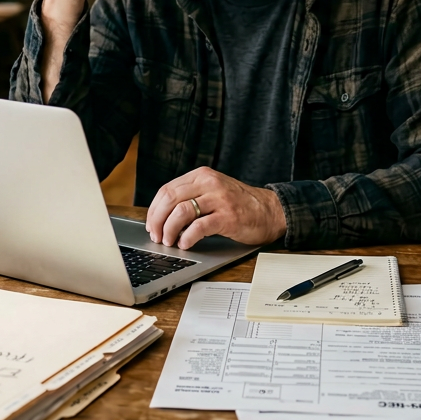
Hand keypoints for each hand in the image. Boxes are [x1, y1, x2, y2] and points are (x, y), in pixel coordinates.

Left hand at [145, 167, 287, 249]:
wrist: (270, 211)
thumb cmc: (239, 204)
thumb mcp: (213, 191)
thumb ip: (191, 197)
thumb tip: (162, 217)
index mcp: (202, 176)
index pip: (167, 190)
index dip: (154, 210)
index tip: (151, 224)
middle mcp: (209, 183)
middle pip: (170, 199)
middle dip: (157, 220)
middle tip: (156, 235)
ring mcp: (219, 199)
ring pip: (181, 212)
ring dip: (170, 230)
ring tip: (169, 241)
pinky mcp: (228, 217)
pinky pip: (199, 227)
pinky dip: (187, 237)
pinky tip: (185, 243)